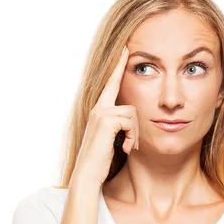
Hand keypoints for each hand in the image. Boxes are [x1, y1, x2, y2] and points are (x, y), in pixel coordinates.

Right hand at [72, 44, 139, 186]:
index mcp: (99, 111)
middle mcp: (98, 108)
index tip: (126, 48)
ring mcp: (100, 113)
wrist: (88, 175)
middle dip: (135, 128)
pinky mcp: (106, 120)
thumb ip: (120, 128)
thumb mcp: (113, 141)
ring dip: (135, 134)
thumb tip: (133, 123)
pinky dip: (132, 136)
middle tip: (131, 146)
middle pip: (130, 105)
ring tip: (128, 149)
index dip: (118, 66)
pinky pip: (131, 121)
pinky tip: (127, 149)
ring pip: (133, 114)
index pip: (110, 84)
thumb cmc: (100, 162)